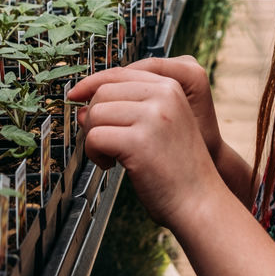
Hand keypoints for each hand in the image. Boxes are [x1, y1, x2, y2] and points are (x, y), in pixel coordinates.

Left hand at [68, 67, 221, 227]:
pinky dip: (95, 154)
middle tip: (105, 143)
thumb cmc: (176, 170)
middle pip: (103, 92)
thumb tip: (81, 108)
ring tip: (111, 156)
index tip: (74, 96)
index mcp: (170, 87)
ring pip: (95, 113)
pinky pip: (95, 137)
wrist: (200, 202)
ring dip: (94, 138)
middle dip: (94, 118)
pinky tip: (111, 165)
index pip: (119, 74)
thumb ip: (125, 110)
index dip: (91, 84)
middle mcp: (163, 95)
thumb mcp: (157, 128)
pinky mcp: (139, 141)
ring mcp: (152, 116)